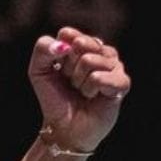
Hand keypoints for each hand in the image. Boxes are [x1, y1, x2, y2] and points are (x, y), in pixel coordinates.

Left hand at [28, 27, 131, 152]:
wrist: (65, 127)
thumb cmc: (54, 97)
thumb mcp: (38, 70)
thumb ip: (43, 49)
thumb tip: (63, 44)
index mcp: (82, 45)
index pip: (68, 34)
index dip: (58, 54)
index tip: (58, 69)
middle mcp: (100, 51)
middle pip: (80, 44)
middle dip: (69, 67)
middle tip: (71, 82)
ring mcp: (114, 65)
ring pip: (90, 60)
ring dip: (79, 81)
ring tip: (82, 91)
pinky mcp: (122, 82)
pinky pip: (100, 77)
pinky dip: (90, 89)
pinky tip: (93, 96)